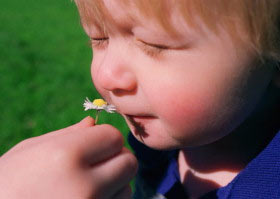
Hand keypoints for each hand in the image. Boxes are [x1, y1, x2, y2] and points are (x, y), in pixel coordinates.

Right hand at [0, 117, 137, 198]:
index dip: (106, 137)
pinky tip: (89, 198)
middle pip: (128, 162)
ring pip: (127, 187)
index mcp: (67, 155)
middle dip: (117, 158)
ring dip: (116, 182)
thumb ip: (67, 135)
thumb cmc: (7, 181)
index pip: (113, 137)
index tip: (95, 143)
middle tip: (99, 162)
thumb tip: (93, 123)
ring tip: (90, 184)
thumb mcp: (30, 150)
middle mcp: (85, 185)